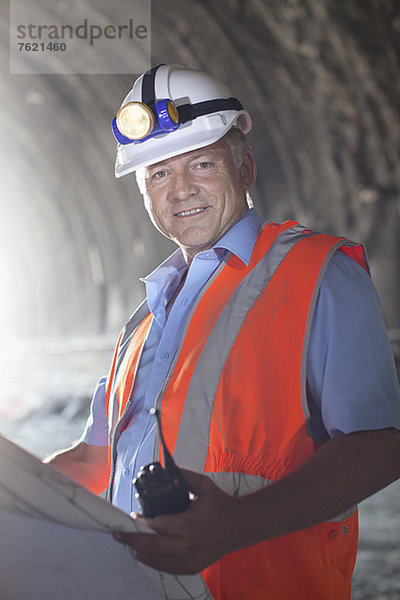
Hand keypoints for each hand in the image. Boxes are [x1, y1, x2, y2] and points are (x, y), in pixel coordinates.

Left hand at [113, 469, 243, 573]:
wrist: (241, 525)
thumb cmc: (221, 504)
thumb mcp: (204, 485)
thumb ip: (184, 477)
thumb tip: (167, 471)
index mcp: (190, 523)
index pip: (158, 525)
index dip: (142, 522)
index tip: (132, 516)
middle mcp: (189, 544)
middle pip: (153, 546)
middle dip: (132, 539)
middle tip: (118, 534)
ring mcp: (191, 559)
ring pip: (158, 561)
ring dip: (141, 552)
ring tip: (129, 544)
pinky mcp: (194, 567)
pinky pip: (168, 568)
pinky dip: (155, 562)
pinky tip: (145, 556)